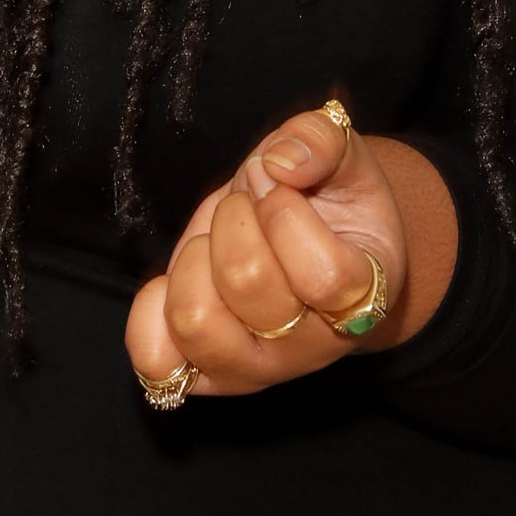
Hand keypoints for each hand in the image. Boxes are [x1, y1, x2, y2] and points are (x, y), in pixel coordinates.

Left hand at [124, 108, 447, 399]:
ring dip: (193, 260)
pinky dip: (153, 310)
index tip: (280, 187)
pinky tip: (181, 278)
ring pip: (194, 320)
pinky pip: (156, 360)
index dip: (286, 213)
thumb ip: (319, 140)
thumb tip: (281, 163)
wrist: (311, 246)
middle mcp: (311, 348)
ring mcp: (256, 369)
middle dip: (234, 219)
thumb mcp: (338, 155)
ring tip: (215, 245)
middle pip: (247, 284)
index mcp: (363, 298)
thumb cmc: (327, 201)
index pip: (323, 275)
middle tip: (246, 208)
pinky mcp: (204, 374)